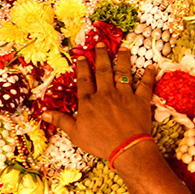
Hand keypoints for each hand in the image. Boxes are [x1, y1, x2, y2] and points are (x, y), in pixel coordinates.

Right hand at [41, 45, 156, 160]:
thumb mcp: (76, 133)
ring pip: (123, 73)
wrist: (126, 149)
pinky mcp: (140, 101)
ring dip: (122, 60)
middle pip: (103, 71)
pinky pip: (145, 85)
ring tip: (123, 48)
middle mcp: (106, 93)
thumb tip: (43, 113)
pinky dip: (149, 76)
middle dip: (101, 56)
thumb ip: (61, 120)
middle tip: (100, 44)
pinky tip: (151, 67)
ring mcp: (124, 95)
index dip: (83, 67)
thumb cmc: (100, 143)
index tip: (82, 56)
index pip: (84, 80)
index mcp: (89, 101)